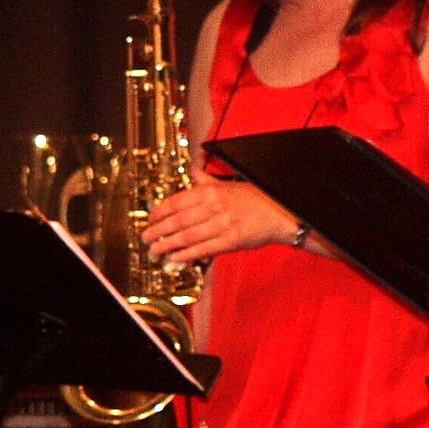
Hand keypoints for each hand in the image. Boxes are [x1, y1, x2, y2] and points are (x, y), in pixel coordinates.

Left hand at [142, 176, 298, 264]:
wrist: (282, 212)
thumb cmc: (257, 198)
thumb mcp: (230, 184)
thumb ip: (207, 180)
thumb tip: (193, 169)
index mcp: (212, 191)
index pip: (178, 201)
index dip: (160, 211)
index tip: (150, 219)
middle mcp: (215, 206)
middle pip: (179, 220)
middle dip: (159, 230)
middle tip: (146, 237)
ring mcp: (223, 224)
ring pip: (188, 236)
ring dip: (169, 244)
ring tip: (156, 250)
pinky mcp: (232, 240)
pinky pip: (204, 248)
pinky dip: (188, 254)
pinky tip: (176, 258)